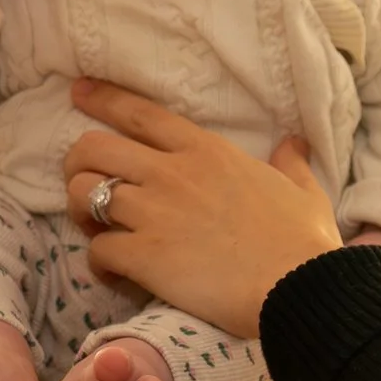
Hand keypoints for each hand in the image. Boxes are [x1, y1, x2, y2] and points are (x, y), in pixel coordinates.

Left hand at [63, 79, 343, 336]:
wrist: (298, 287)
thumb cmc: (304, 241)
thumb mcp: (303, 191)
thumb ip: (290, 164)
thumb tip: (294, 144)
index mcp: (206, 151)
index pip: (140, 113)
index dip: (103, 99)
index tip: (80, 92)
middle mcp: (171, 173)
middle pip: (93, 148)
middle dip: (77, 165)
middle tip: (87, 187)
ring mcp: (154, 213)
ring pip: (82, 194)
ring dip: (81, 213)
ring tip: (97, 230)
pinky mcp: (144, 256)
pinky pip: (96, 250)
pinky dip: (99, 263)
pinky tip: (115, 273)